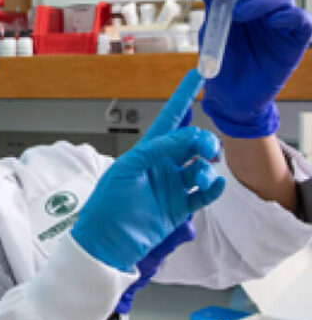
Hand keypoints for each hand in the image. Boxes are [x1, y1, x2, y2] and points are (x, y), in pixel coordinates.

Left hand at [113, 90, 197, 312]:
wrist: (106, 243)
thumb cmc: (107, 205)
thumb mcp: (127, 170)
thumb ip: (156, 150)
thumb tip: (185, 133)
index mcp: (145, 152)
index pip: (169, 120)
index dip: (183, 98)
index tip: (198, 76)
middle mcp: (161, 166)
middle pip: (191, 144)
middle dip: (202, 140)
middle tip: (204, 146)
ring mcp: (172, 187)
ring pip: (201, 167)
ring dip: (206, 167)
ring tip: (200, 176)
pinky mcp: (179, 208)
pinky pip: (204, 194)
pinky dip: (213, 188)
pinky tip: (213, 185)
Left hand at [198, 0, 311, 137]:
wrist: (230, 95)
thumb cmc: (222, 60)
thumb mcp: (212, 30)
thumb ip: (213, 6)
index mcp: (245, 0)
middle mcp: (265, 7)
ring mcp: (281, 23)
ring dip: (260, 2)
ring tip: (239, 16)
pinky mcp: (294, 41)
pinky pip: (301, 21)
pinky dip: (288, 17)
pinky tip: (272, 22)